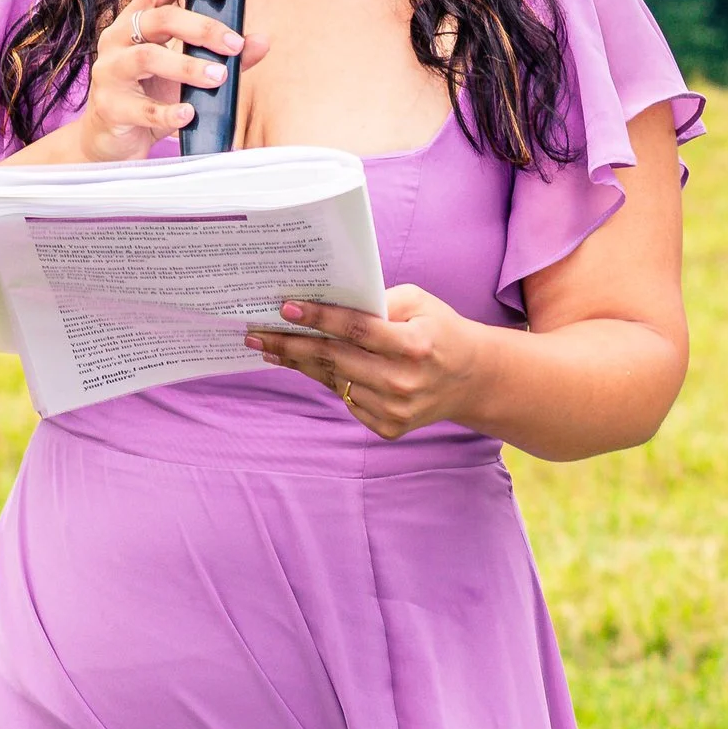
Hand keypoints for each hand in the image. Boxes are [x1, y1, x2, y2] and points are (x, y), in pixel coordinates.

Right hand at [75, 0, 267, 165]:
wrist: (115, 143)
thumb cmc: (152, 98)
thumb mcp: (188, 73)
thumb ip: (221, 55)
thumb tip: (261, 41)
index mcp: (139, 18)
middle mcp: (119, 37)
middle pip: (161, 18)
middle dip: (203, 28)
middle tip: (233, 46)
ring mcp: (109, 70)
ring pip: (148, 57)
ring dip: (188, 67)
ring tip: (219, 79)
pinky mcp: (109, 106)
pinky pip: (142, 107)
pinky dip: (168, 111)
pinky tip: (189, 114)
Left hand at [245, 285, 485, 439]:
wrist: (470, 379)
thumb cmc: (438, 331)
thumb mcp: (420, 302)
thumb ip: (379, 300)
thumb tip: (328, 302)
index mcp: (413, 346)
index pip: (356, 330)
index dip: (319, 318)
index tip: (285, 308)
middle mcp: (403, 382)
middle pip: (335, 360)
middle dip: (291, 345)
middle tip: (257, 335)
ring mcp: (394, 410)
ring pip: (335, 381)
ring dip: (300, 364)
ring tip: (271, 349)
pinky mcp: (389, 428)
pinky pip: (347, 399)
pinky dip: (329, 381)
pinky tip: (308, 367)